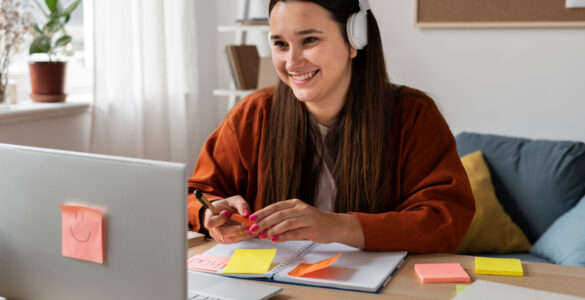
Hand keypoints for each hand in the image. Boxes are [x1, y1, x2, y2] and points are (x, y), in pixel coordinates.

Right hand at [203, 195, 255, 243]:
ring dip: (243, 234)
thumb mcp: (235, 200)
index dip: (219, 219)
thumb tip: (246, 214)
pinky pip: (235, 240)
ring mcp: (218, 236)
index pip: (210, 223)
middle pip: (222, 232)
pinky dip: (244, 236)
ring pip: (230, 238)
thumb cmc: (229, 205)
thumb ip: (241, 204)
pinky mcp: (226, 240)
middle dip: (237, 229)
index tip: (227, 212)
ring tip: (252, 228)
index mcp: (210, 216)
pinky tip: (251, 231)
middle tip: (248, 225)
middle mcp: (212, 229)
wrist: (227, 211)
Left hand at [248, 199, 364, 247]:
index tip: (251, 218)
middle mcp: (301, 209)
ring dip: (272, 230)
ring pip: (285, 223)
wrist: (335, 225)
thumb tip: (264, 224)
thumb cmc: (314, 221)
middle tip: (253, 228)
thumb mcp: (298, 214)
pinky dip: (282, 236)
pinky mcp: (312, 229)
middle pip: (278, 215)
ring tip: (262, 235)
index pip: (275, 206)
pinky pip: (294, 233)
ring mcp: (307, 218)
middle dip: (264, 222)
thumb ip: (284, 217)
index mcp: (295, 203)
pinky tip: (274, 239)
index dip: (262, 212)